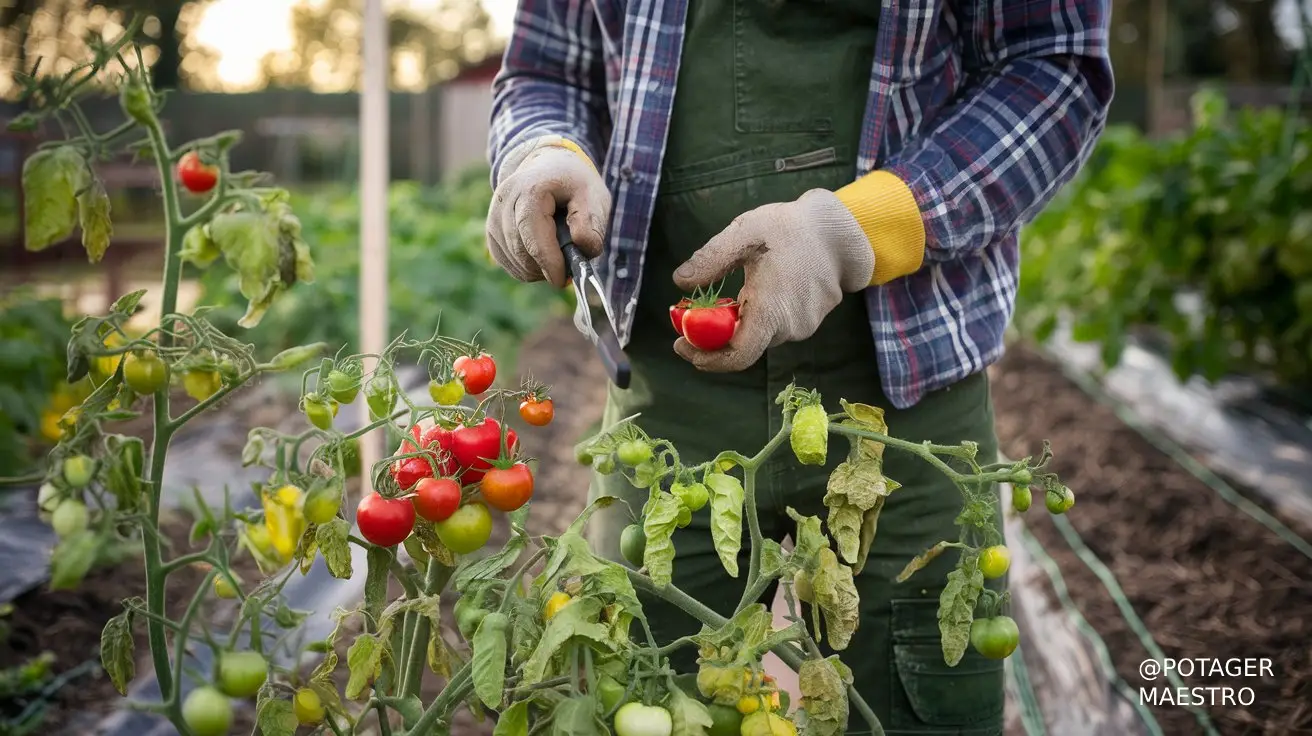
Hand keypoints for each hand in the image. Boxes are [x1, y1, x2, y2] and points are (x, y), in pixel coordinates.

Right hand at [487, 137, 610, 287]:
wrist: (550, 167)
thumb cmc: (574, 185)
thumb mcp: (594, 196)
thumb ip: (592, 222)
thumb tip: (583, 246)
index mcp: (531, 190)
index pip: (533, 235)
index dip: (548, 262)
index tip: (562, 280)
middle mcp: (505, 201)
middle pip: (521, 251)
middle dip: (547, 266)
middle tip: (569, 264)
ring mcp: (494, 216)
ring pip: (514, 262)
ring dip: (539, 268)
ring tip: (558, 252)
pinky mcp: (491, 231)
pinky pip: (508, 263)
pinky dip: (528, 268)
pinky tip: (542, 255)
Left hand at [672, 189, 874, 370]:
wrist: (841, 231)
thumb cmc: (790, 228)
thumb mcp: (744, 234)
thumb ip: (711, 260)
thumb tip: (680, 281)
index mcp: (771, 310)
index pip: (738, 356)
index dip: (706, 358)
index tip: (681, 344)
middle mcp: (790, 327)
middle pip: (744, 345)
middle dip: (716, 335)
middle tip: (693, 313)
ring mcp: (804, 326)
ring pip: (760, 334)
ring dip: (741, 321)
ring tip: (732, 293)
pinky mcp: (811, 320)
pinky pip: (777, 325)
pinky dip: (760, 314)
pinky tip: (760, 287)